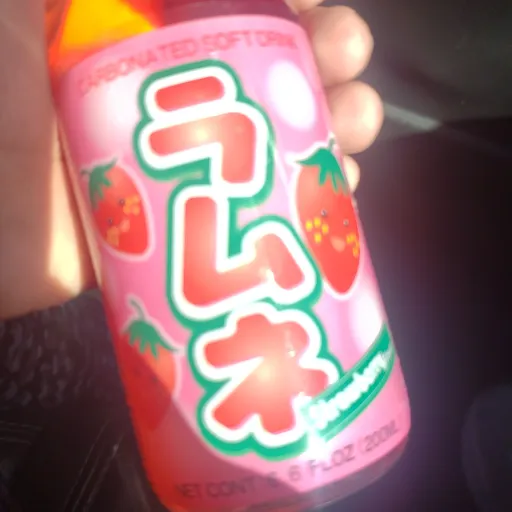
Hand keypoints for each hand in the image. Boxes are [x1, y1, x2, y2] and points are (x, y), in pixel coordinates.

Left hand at [0, 0, 381, 318]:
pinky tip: (334, 193)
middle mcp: (156, 92)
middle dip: (314, 59)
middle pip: (255, 70)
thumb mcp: (20, 7)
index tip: (318, 10)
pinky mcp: (174, 222)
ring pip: (263, 138)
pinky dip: (294, 198)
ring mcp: (167, 161)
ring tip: (359, 129)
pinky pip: (245, 206)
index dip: (278, 7)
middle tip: (351, 65)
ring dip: (321, 128)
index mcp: (129, 34)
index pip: (224, 10)